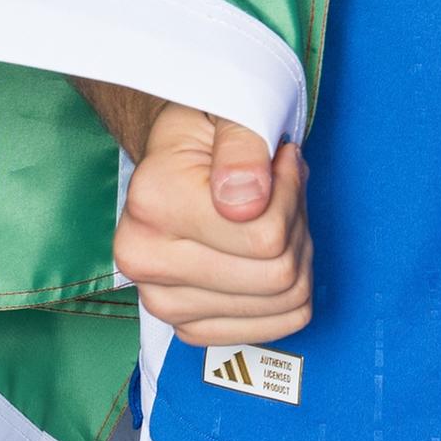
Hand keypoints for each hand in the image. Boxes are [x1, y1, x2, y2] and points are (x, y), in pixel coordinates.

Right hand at [104, 98, 311, 346]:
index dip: (291, 193)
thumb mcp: (230, 111)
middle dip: (296, 227)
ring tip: (273, 216)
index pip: (266, 235)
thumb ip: (244, 147)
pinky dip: (285, 293)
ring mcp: (162, 301)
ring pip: (280, 301)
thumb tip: (247, 199)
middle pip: (276, 275)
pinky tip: (266, 255)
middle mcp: (144, 260)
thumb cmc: (207, 133)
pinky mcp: (186, 325)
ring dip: (294, 256)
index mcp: (151, 202)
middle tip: (281, 190)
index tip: (279, 162)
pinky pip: (268, 329)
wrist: (176, 160)